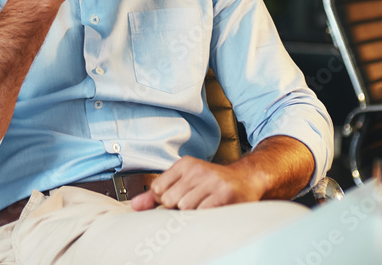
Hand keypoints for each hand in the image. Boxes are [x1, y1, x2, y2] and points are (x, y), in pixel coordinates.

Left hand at [129, 156, 261, 210]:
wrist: (247, 180)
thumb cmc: (212, 184)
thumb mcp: (184, 183)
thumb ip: (156, 195)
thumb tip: (134, 206)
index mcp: (185, 164)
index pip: (158, 189)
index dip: (167, 201)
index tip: (180, 198)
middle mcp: (198, 169)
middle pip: (170, 200)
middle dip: (180, 208)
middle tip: (196, 203)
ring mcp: (212, 180)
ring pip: (185, 208)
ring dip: (194, 213)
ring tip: (205, 205)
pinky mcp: (225, 194)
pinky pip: (202, 212)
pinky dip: (205, 216)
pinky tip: (213, 209)